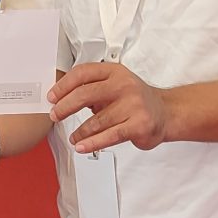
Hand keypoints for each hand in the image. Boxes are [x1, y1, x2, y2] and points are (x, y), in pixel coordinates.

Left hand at [49, 62, 172, 153]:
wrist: (166, 112)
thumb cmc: (136, 99)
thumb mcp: (115, 84)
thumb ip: (92, 88)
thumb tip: (61, 98)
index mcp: (115, 72)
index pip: (83, 73)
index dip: (63, 85)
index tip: (52, 97)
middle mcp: (124, 85)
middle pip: (85, 94)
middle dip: (65, 107)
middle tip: (55, 115)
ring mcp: (133, 105)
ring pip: (96, 120)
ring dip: (80, 131)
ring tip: (73, 137)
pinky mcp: (138, 125)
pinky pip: (109, 136)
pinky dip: (92, 143)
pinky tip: (82, 146)